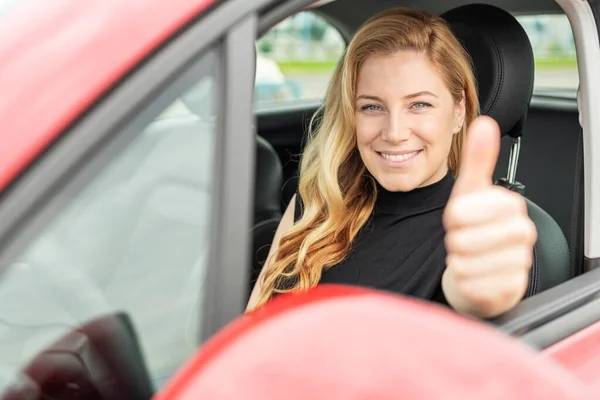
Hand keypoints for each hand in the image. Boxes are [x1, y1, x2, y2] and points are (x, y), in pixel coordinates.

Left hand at [442, 116, 537, 317]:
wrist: (482, 270)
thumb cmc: (474, 229)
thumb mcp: (470, 193)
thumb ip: (478, 160)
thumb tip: (484, 123)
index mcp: (511, 206)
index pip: (460, 212)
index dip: (452, 219)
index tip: (462, 220)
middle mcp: (522, 233)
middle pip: (461, 240)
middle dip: (455, 242)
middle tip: (466, 241)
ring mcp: (520, 264)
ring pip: (464, 264)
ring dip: (458, 263)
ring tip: (470, 257)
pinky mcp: (510, 290)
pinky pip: (470, 285)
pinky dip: (464, 282)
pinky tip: (475, 276)